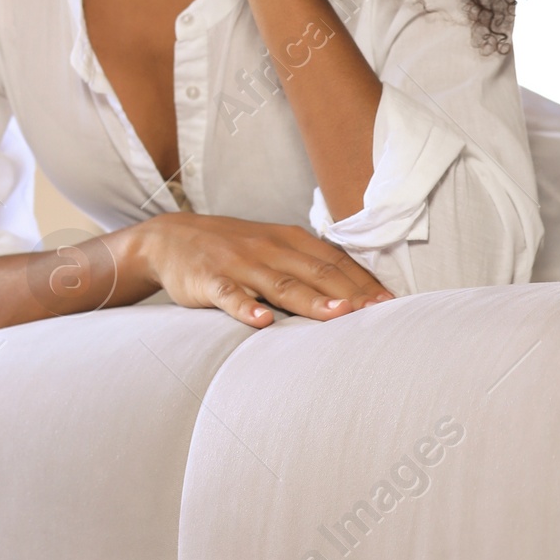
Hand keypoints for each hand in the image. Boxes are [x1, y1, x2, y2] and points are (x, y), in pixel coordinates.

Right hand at [133, 213, 391, 327]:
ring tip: (340, 316)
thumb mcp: (270, 246)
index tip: (391, 304)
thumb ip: (306, 264)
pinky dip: (246, 308)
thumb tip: (354, 291)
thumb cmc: (231, 248)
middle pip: (316, 273)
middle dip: (350, 293)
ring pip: (280, 284)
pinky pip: (230, 295)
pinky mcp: (209, 280)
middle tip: (380, 314)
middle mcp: (268, 248)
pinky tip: (262, 322)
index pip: (334, 261)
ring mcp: (238, 264)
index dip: (363, 282)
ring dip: (311, 300)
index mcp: (287, 239)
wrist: (169, 237)